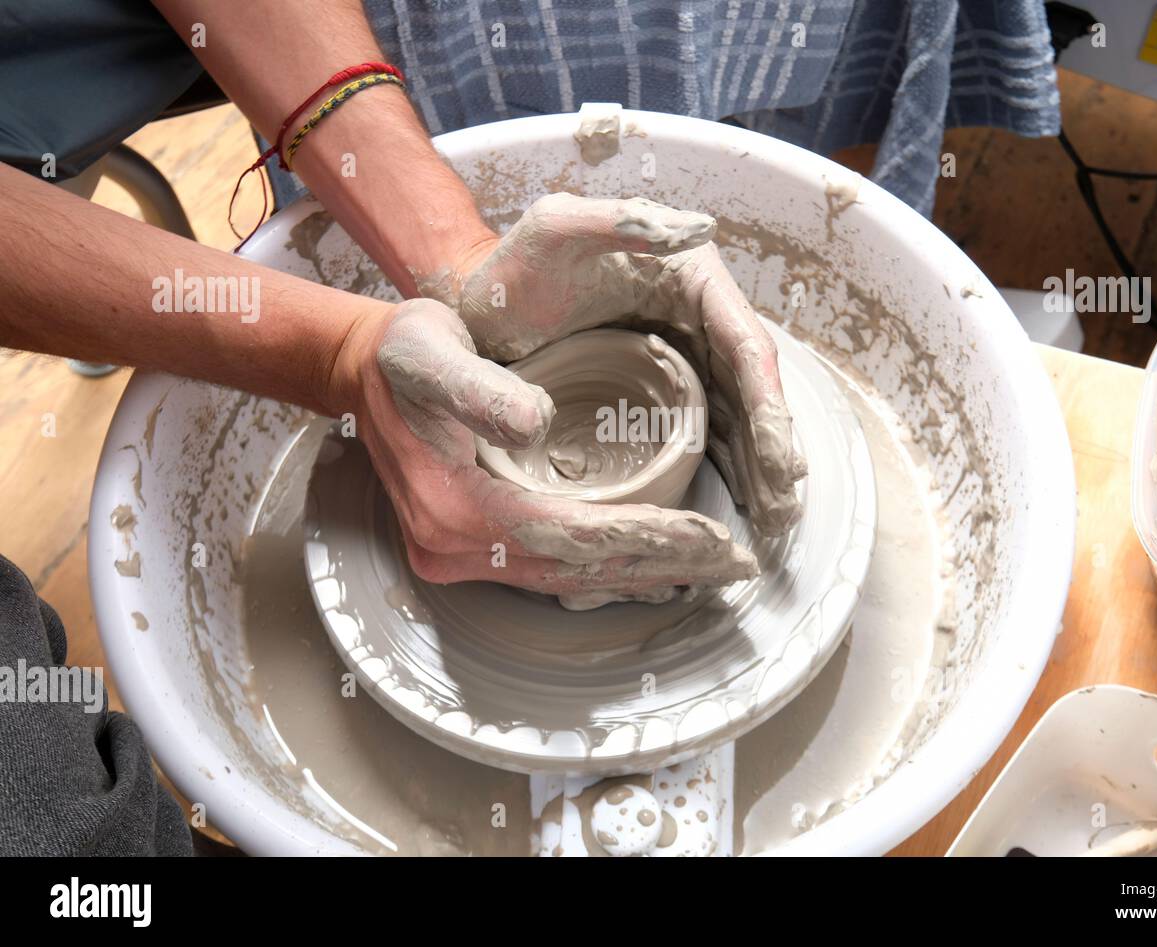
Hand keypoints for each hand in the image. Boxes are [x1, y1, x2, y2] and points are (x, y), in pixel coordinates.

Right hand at [330, 298, 757, 608]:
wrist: (362, 369)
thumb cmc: (405, 353)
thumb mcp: (433, 353)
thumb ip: (482, 391)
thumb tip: (535, 423)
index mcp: (455, 505)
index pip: (573, 534)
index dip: (647, 537)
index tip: (713, 538)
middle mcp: (454, 546)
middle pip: (577, 569)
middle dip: (659, 566)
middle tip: (732, 565)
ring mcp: (455, 553)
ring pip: (564, 577)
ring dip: (637, 573)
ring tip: (705, 570)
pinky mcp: (463, 546)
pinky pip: (545, 569)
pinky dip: (600, 567)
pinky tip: (643, 564)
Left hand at [438, 193, 807, 536]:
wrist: (473, 303)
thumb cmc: (511, 268)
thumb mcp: (557, 229)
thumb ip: (620, 222)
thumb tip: (700, 227)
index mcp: (691, 277)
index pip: (746, 347)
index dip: (769, 408)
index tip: (779, 462)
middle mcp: (697, 315)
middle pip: (752, 390)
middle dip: (772, 453)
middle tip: (781, 512)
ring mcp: (680, 353)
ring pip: (735, 416)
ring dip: (757, 469)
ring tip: (770, 521)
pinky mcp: (657, 385)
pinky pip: (703, 428)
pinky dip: (724, 466)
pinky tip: (735, 503)